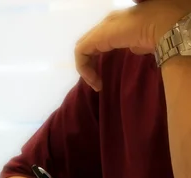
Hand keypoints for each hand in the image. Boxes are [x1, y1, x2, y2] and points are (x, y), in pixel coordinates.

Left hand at [75, 0, 189, 90]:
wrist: (165, 26)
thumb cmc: (163, 34)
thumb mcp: (147, 41)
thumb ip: (138, 44)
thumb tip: (135, 48)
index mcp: (120, 24)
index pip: (102, 40)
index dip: (99, 58)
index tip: (105, 76)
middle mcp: (108, 23)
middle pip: (90, 45)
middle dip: (90, 65)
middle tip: (98, 83)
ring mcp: (102, 28)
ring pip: (84, 49)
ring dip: (86, 69)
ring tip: (97, 85)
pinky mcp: (97, 36)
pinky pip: (81, 52)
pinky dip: (84, 68)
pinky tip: (94, 80)